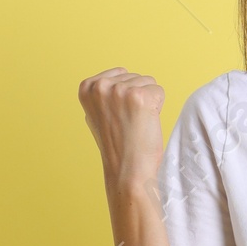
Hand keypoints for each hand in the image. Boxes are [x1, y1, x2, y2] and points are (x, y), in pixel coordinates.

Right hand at [78, 68, 164, 190]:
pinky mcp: (138, 97)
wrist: (127, 172)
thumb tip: (113, 82)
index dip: (125, 97)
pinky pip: (159, 92)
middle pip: (136, 77)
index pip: (121, 73)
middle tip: (128, 124)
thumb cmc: (117, 146)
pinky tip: (145, 125)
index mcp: (87, 87)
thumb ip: (104, 95)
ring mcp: (119, 90)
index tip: (117, 117)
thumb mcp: (97, 115)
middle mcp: (100, 86)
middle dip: (137, 99)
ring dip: (147, 104)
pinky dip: (157, 109)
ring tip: (135, 125)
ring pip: (149, 83)